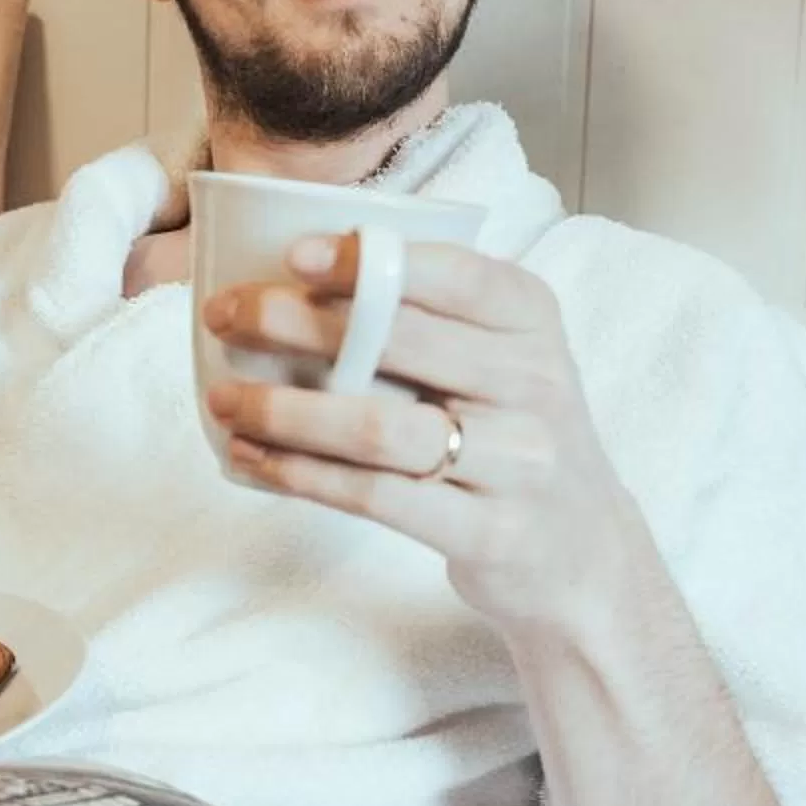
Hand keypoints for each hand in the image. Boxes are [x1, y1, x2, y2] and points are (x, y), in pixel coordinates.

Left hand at [198, 231, 658, 640]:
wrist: (582, 550)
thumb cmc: (509, 434)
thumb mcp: (500, 359)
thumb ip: (428, 319)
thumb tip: (293, 281)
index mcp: (533, 320)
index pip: (452, 274)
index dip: (369, 261)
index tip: (293, 254)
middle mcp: (535, 383)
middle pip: (400, 341)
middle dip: (297, 324)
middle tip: (225, 316)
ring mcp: (517, 462)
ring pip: (379, 427)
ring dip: (286, 410)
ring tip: (223, 398)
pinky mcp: (489, 532)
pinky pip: (377, 497)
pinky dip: (303, 475)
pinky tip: (254, 458)